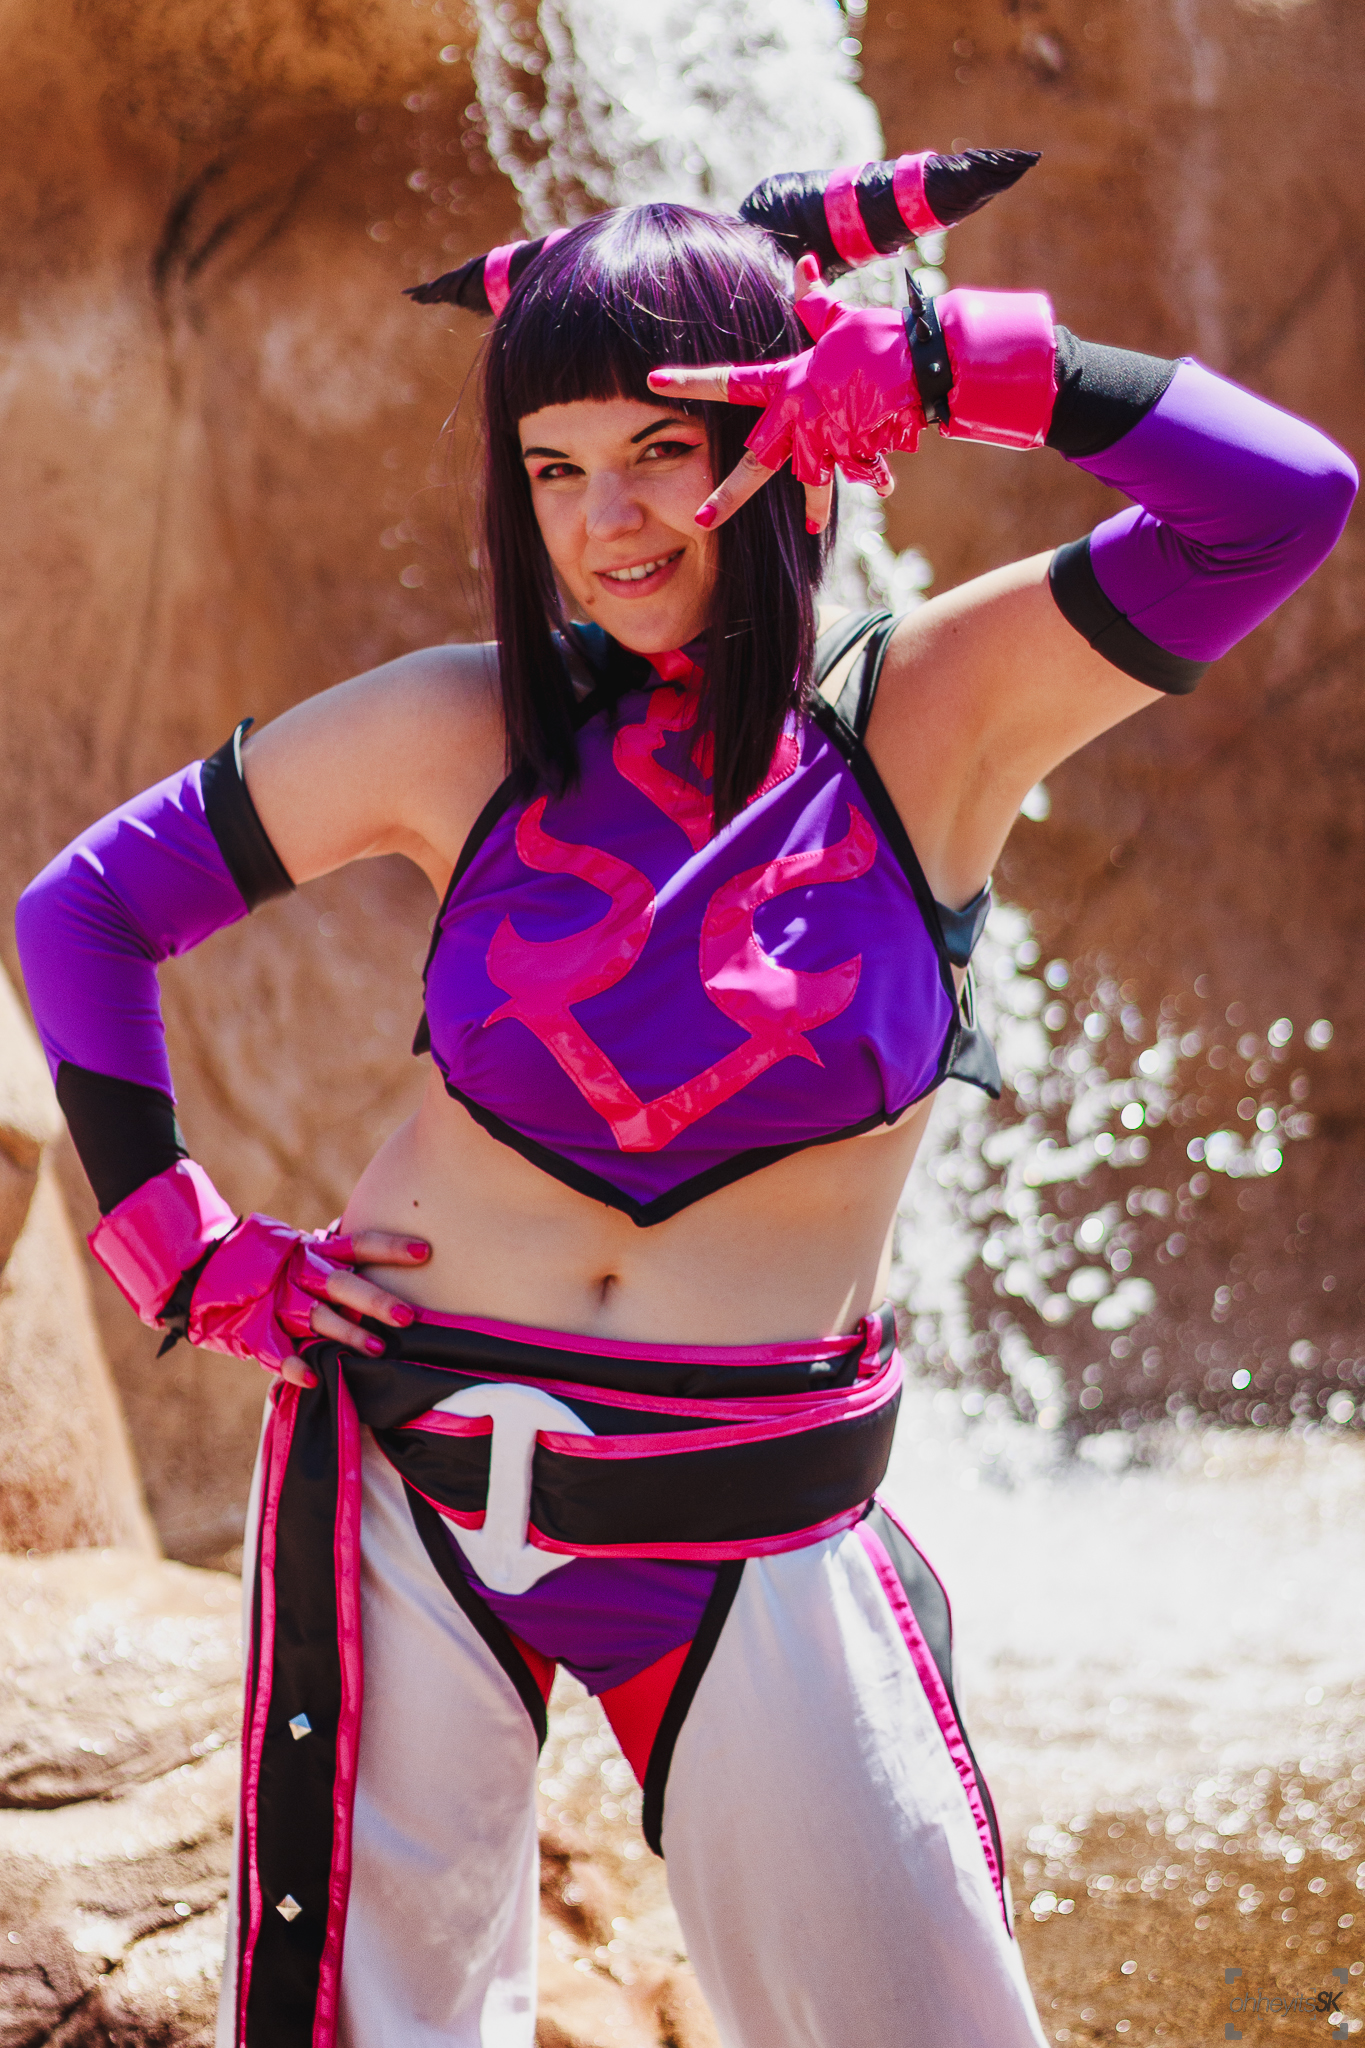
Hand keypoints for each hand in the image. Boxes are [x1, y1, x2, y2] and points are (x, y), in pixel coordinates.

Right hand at [184, 1214, 431, 1387]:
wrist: (198, 1271)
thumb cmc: (263, 1264)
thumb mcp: (298, 1251)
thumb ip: (333, 1257)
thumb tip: (384, 1258)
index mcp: (312, 1252)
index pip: (358, 1245)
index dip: (390, 1248)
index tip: (425, 1252)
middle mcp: (297, 1273)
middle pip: (341, 1284)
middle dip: (374, 1300)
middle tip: (408, 1316)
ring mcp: (275, 1300)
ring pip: (315, 1316)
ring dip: (346, 1335)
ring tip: (378, 1350)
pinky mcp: (252, 1327)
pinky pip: (273, 1348)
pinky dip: (291, 1363)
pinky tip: (312, 1377)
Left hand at [648, 254, 919, 534]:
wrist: (920, 365)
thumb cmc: (878, 337)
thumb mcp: (839, 318)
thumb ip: (815, 302)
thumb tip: (804, 266)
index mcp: (786, 384)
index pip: (729, 382)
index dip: (691, 381)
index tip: (655, 382)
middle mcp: (799, 419)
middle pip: (756, 462)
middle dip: (729, 495)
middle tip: (701, 519)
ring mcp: (827, 442)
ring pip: (811, 479)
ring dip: (816, 504)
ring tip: (813, 526)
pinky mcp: (856, 453)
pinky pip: (860, 468)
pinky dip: (874, 473)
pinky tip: (884, 483)